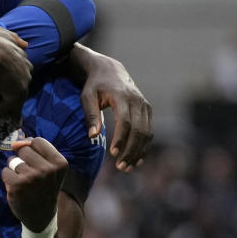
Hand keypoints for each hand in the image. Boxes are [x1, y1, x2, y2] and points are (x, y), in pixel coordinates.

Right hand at [0, 26, 31, 120]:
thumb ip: (12, 37)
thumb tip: (25, 44)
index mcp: (21, 54)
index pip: (21, 66)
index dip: (14, 72)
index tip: (7, 77)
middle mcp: (25, 68)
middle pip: (22, 81)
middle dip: (15, 87)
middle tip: (4, 93)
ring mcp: (22, 82)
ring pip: (18, 95)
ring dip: (11, 103)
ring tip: (4, 110)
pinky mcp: (16, 94)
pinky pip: (12, 107)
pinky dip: (6, 111)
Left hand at [1, 137, 67, 231]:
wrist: (41, 216)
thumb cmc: (44, 187)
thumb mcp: (50, 168)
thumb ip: (36, 150)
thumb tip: (16, 143)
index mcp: (60, 163)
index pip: (38, 141)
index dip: (33, 149)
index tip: (37, 162)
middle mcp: (47, 170)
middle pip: (24, 149)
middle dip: (23, 159)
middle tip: (31, 175)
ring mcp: (31, 178)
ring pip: (13, 160)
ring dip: (15, 170)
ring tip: (25, 182)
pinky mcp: (17, 185)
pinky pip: (5, 171)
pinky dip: (8, 178)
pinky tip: (17, 188)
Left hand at [74, 48, 152, 171]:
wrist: (110, 70)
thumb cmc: (95, 85)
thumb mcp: (87, 96)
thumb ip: (91, 115)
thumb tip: (92, 136)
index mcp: (122, 96)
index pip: (126, 121)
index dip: (121, 139)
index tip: (113, 154)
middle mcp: (138, 101)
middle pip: (140, 130)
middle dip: (131, 150)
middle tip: (121, 167)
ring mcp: (145, 105)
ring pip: (147, 133)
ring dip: (139, 152)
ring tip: (128, 167)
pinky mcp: (148, 110)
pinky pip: (149, 131)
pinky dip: (144, 146)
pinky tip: (136, 159)